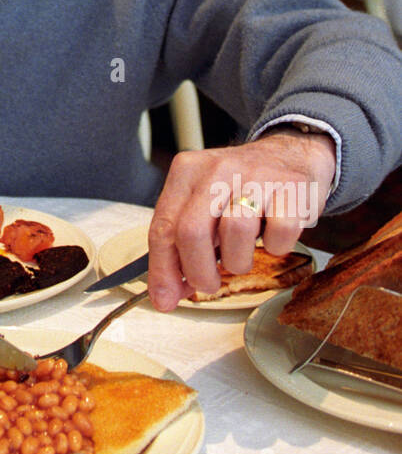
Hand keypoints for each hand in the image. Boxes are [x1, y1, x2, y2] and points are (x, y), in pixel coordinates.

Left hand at [147, 129, 336, 310]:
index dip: (162, 270)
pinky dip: (275, 247)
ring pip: (235, 232)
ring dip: (238, 261)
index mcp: (187, 172)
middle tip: (208, 285)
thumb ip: (181, 244)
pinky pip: (278, 236)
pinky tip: (272, 235)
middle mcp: (217, 170)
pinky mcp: (291, 189)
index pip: (163, 226)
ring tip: (243, 253)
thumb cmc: (240, 190)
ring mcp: (255, 177)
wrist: (290, 154)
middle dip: (198, 272)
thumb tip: (167, 294)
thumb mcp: (203, 205)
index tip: (164, 299)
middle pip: (192, 232)